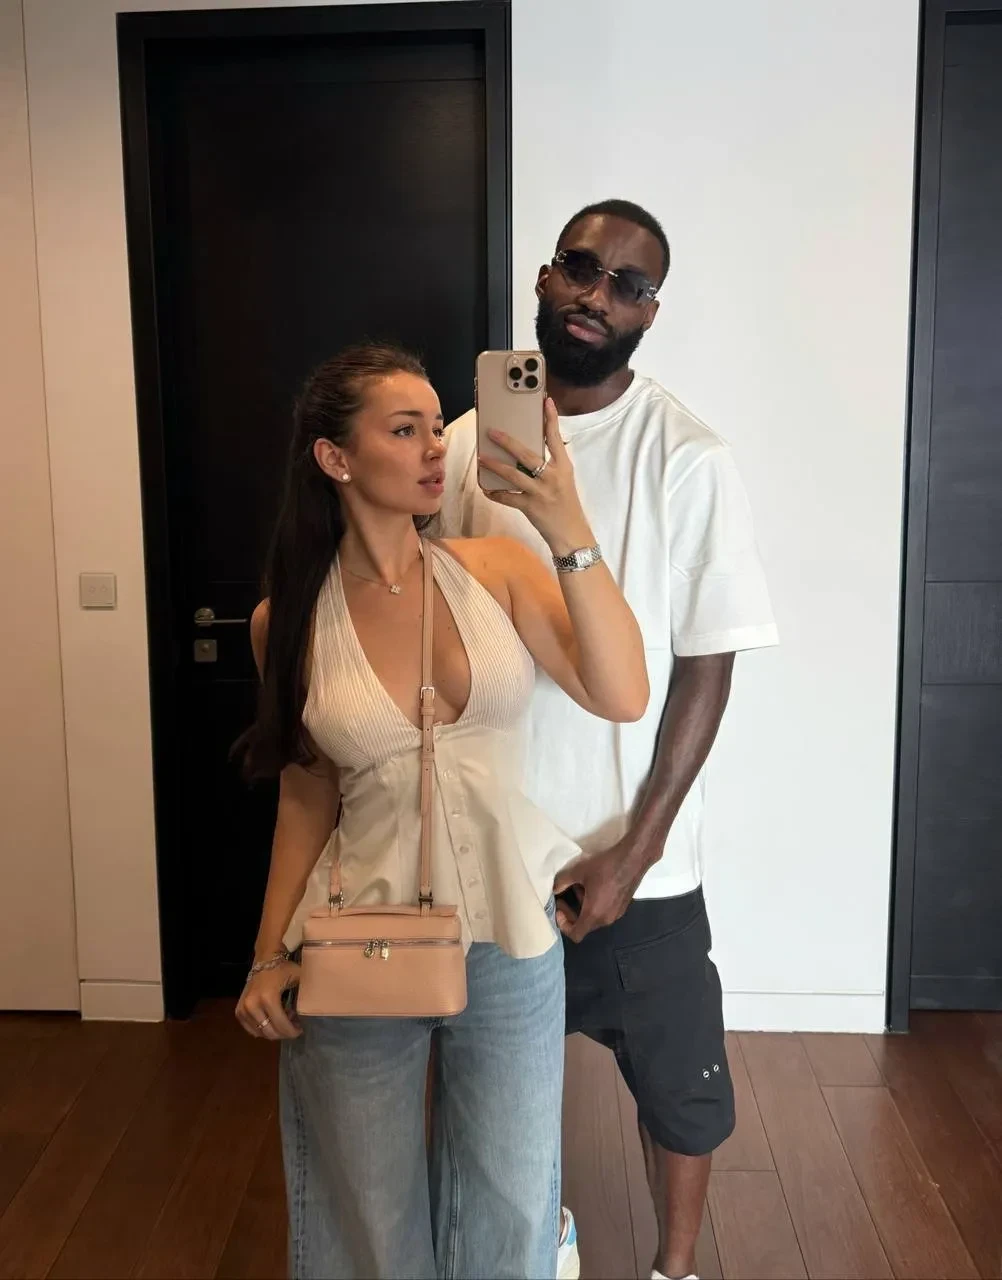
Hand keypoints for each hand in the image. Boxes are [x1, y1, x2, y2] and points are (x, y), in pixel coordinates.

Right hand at [235, 960, 301, 1039]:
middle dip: (284, 1033)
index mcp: (268, 998)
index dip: (292, 1031)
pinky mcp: (238, 1011)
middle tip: (293, 1026)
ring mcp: (243, 1009)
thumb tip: (316, 1010)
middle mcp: (252, 1006)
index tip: (300, 1029)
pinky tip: (271, 1019)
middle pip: (270, 1032)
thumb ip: (306, 995)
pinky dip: (262, 1029)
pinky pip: (251, 1029)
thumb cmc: (284, 969)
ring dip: (273, 1031)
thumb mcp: (298, 979)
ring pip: (260, 1033)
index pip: (281, 1025)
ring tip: (283, 1020)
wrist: (265, 959)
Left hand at [479, 397, 592, 553]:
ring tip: (482, 458)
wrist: (572, 534)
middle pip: (527, 455)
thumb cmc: (566, 505)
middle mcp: (552, 477)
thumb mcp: (564, 480)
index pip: (556, 439)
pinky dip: (495, 493)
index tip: (546, 402)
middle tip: (492, 432)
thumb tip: (526, 453)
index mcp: (563, 467)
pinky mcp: (530, 507)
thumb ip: (550, 466)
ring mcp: (540, 492)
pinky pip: (507, 498)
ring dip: (495, 465)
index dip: (551, 419)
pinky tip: (486, 487)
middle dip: (507, 442)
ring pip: (513, 475)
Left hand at [553, 841, 649, 941]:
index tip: (559, 909)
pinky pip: (604, 911)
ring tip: (578, 888)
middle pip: (584, 926)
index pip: (576, 934)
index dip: (563, 925)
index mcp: (594, 915)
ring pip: (594, 918)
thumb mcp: (579, 872)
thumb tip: (553, 889)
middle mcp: (606, 919)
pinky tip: (594, 886)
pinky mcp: (623, 906)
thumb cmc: (605, 866)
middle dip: (571, 914)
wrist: (633, 858)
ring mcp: (617, 914)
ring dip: (583, 907)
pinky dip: (595, 904)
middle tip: (563, 898)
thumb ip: (562, 882)